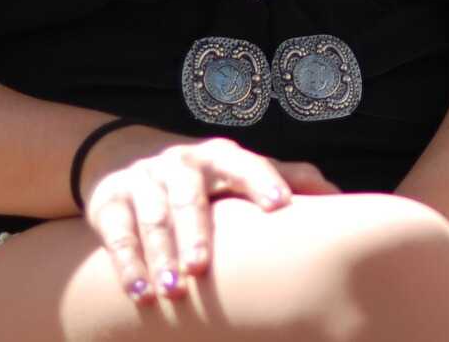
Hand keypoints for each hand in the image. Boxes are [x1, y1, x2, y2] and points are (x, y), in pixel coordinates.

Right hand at [77, 126, 338, 302]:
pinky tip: (139, 291)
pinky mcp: (108, 201)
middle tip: (201, 268)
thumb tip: (340, 197)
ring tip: (171, 290)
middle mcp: (179, 164)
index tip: (278, 205)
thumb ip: (288, 178)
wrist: (129, 159)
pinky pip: (115, 232)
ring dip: (158, 254)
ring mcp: (142, 180)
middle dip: (194, 232)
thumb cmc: (205, 178)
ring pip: (150, 217)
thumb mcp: (241, 172)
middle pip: (188, 195)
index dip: (260, 180)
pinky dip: (126, 262)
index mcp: (219, 156)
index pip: (242, 164)